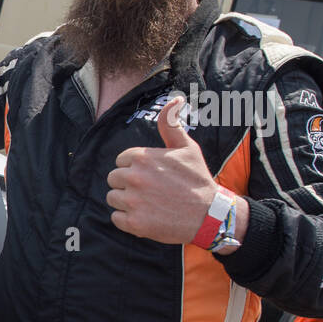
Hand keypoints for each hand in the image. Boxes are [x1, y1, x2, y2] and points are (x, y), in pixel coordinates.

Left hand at [106, 97, 218, 243]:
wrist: (209, 214)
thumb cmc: (197, 179)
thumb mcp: (187, 147)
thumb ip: (171, 124)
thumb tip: (174, 98)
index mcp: (142, 157)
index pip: (121, 161)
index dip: (134, 168)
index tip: (151, 175)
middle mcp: (134, 177)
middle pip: (114, 179)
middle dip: (128, 184)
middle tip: (150, 190)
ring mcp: (132, 201)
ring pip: (112, 198)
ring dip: (126, 202)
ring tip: (149, 203)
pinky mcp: (133, 223)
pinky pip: (116, 218)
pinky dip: (128, 220)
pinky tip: (147, 216)